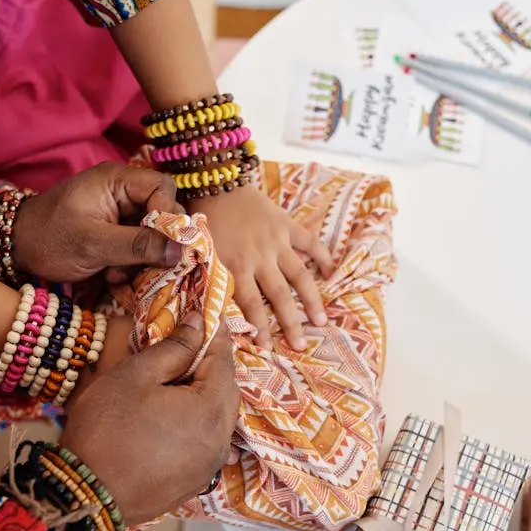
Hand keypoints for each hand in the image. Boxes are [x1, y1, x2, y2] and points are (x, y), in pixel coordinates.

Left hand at [12, 162, 184, 282]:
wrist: (17, 250)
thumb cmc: (48, 239)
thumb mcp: (93, 244)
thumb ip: (138, 245)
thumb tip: (181, 250)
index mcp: (116, 180)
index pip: (163, 188)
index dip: (168, 215)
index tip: (161, 244)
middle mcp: (123, 192)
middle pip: (163, 212)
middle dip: (156, 243)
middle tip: (143, 265)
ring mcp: (120, 212)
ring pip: (154, 234)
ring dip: (142, 259)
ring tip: (118, 275)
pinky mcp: (116, 232)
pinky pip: (139, 246)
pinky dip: (131, 265)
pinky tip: (112, 276)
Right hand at [60, 312, 239, 524]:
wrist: (85, 495)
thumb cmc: (106, 429)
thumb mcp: (135, 375)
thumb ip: (175, 347)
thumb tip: (201, 322)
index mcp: (211, 409)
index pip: (224, 360)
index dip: (215, 334)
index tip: (205, 314)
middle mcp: (221, 439)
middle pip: (227, 389)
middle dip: (211, 365)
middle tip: (185, 346)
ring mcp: (210, 465)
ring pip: (218, 417)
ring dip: (204, 394)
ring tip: (174, 381)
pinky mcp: (196, 481)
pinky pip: (206, 441)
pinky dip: (196, 422)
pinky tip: (169, 416)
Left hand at [192, 184, 334, 349]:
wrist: (215, 182)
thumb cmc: (202, 220)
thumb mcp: (199, 253)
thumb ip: (209, 278)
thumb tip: (210, 310)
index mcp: (234, 266)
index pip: (250, 305)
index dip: (260, 328)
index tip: (267, 348)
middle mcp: (259, 258)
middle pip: (279, 296)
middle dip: (291, 323)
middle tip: (301, 346)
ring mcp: (276, 241)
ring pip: (299, 275)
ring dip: (312, 299)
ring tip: (321, 320)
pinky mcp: (287, 224)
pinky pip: (310, 242)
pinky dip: (322, 256)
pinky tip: (331, 272)